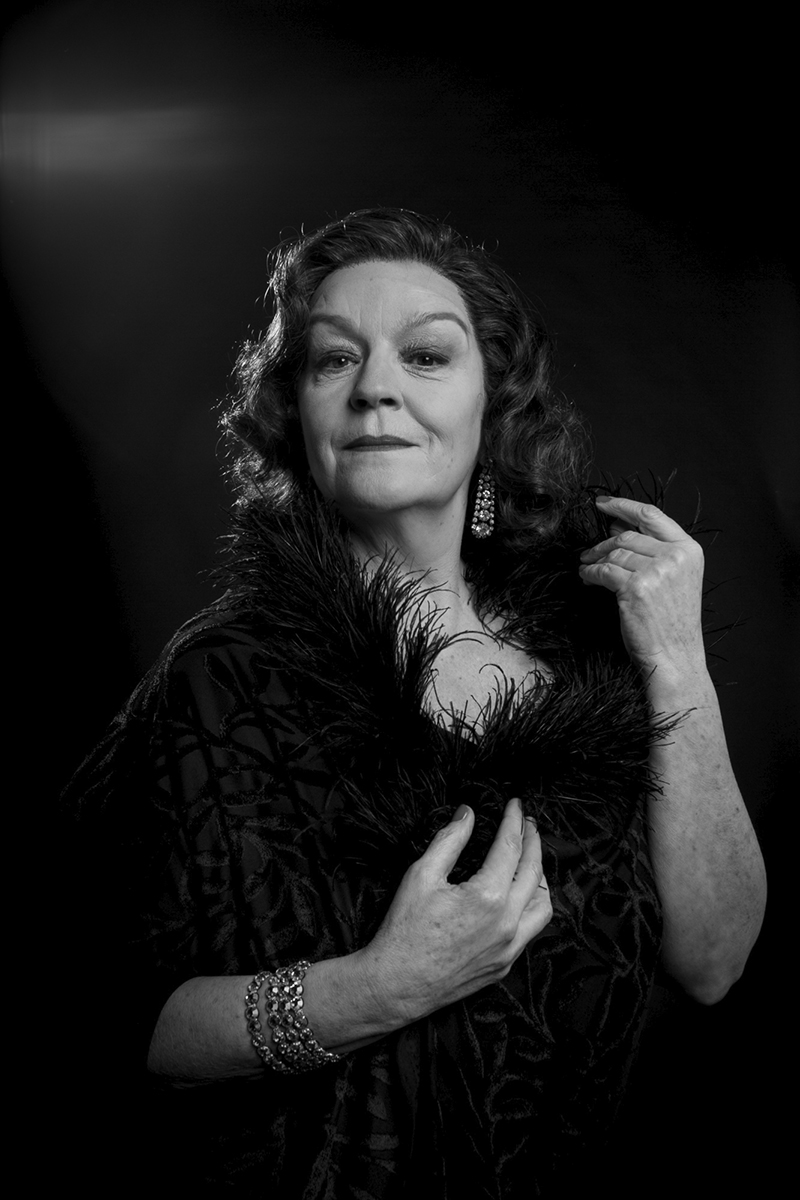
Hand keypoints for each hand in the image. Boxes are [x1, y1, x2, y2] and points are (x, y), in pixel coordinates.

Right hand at [359, 798, 550, 1024]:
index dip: (513, 821)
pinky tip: (519, 896)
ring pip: (542, 905)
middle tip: (527, 822)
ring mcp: (509, 948)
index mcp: (488, 897)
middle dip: (533, 842)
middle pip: (533, 872)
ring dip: (540, 877)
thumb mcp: (421, 875)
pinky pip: (531, 930)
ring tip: (529, 858)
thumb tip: (467, 814)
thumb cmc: (404, 930)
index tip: (514, 804)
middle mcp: (507, 923)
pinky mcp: (505, 964)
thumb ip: (449, 840)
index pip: (510, 847)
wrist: (397, 984)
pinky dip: (531, 906)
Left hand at [578, 495, 705, 674]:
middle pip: (628, 536)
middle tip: (588, 552)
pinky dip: (590, 573)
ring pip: (614, 554)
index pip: (652, 515)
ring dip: (595, 560)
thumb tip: (616, 527)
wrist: (675, 657)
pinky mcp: (636, 588)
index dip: (623, 506)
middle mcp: (675, 557)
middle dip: (604, 543)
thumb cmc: (671, 622)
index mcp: (688, 550)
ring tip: (588, 568)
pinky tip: (586, 578)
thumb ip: (651, 551)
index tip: (603, 503)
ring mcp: (656, 572)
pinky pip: (602, 571)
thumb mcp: (673, 579)